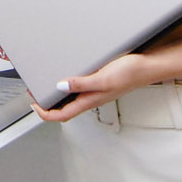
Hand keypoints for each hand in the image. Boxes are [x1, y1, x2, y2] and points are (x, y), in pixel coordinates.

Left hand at [32, 52, 153, 122]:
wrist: (147, 66)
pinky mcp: (99, 83)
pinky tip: (67, 76)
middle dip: (47, 105)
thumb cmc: (130, 74)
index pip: (62, 115)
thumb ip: (81, 84)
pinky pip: (79, 88)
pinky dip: (68, 85)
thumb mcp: (102, 78)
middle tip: (35, 94)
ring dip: (57, 95)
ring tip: (45, 85)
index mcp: (89, 101)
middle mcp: (90, 98)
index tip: (34, 105)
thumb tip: (60, 86)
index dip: (45, 114)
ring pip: (71, 99)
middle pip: (64, 109)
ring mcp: (95, 91)